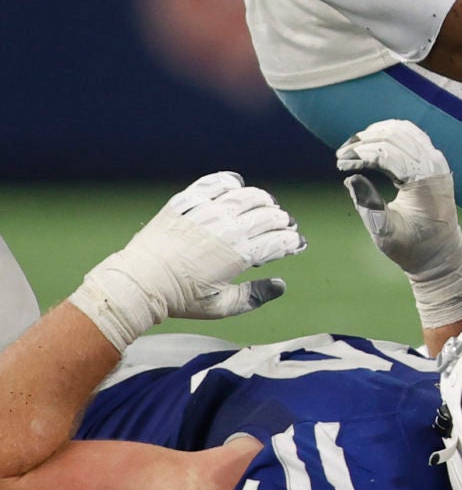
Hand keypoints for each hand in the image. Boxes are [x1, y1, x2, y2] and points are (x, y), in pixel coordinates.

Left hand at [68, 173, 304, 348]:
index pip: (281, 240)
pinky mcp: (189, 201)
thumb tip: (280, 285)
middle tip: (282, 227)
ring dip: (264, 201)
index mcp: (241, 254)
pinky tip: (235, 187)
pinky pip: (216, 182)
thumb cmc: (179, 298)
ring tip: (265, 206)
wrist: (138, 282)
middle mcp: (229, 228)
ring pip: (250, 196)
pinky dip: (231, 182)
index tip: (294, 244)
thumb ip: (254, 296)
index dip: (293, 242)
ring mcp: (208, 211)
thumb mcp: (220, 307)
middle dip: (282, 222)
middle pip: (270, 215)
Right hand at [337, 122, 461, 273]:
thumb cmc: (412, 246)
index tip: (340, 164)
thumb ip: (368, 205)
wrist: (440, 251)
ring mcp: (436, 160)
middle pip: (395, 137)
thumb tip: (351, 178)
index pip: (389, 153)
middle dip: (364, 142)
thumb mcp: (386, 233)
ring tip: (352, 148)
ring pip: (404, 131)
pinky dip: (390, 134)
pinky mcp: (433, 161)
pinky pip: (412, 136)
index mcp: (424, 180)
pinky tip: (371, 142)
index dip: (361, 154)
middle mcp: (433, 164)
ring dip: (375, 135)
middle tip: (340, 156)